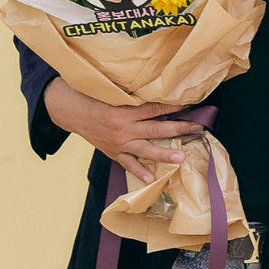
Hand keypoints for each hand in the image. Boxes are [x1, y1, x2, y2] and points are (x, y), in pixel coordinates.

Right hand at [42, 78, 202, 182]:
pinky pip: (128, 164)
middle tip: (197, 129)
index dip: (174, 107)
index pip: (155, 108)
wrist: (71, 111)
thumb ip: (133, 94)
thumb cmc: (94, 97)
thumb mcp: (113, 91)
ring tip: (182, 157)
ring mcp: (119, 142)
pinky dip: (140, 172)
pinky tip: (152, 179)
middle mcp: (124, 128)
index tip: (190, 105)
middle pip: (156, 129)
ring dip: (165, 154)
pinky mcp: (113, 152)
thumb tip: (157, 88)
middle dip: (179, 129)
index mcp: (124, 110)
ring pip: (145, 149)